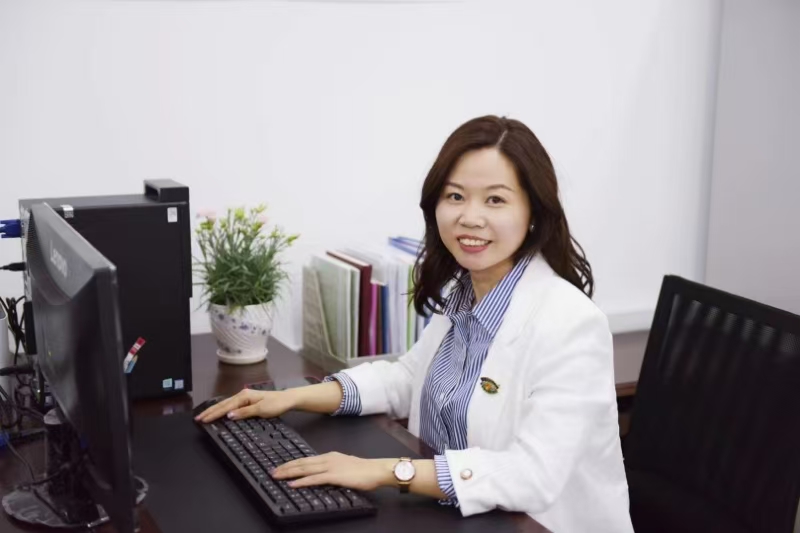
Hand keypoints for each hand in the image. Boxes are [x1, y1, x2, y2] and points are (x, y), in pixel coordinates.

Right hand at [194, 388, 295, 422]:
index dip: (213, 414)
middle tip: (198, 418)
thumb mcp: (261, 410)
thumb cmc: (276, 404)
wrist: (287, 400)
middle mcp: (243, 395)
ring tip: (204, 416)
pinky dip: (223, 410)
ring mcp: (245, 397)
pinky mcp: (248, 401)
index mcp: (244, 396)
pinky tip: (220, 413)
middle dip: (210, 412)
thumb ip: (244, 412)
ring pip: (226, 405)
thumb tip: (229, 415)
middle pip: (223, 404)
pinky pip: (232, 406)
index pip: (225, 407)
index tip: (203, 419)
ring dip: (215, 411)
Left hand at [271, 452, 395, 491]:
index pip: (306, 459)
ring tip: (277, 476)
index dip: (292, 463)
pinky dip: (302, 481)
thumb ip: (333, 469)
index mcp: (329, 456)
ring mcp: (330, 466)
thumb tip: (323, 475)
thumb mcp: (345, 466)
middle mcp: (327, 459)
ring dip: (289, 473)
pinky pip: (314, 478)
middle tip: (273, 471)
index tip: (281, 466)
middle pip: (302, 463)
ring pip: (305, 469)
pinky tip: (293, 484)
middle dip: (285, 467)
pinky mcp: (334, 475)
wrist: (375, 470)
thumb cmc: (364, 470)